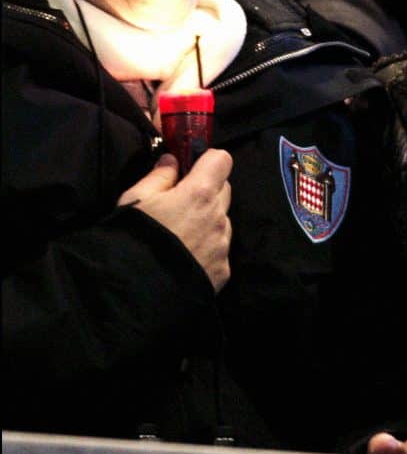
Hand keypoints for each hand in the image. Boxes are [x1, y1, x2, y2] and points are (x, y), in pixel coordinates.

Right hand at [118, 151, 232, 291]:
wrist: (135, 293)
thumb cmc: (134, 237)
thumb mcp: (136, 199)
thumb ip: (159, 176)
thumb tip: (172, 160)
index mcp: (200, 193)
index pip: (222, 160)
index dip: (208, 161)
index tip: (191, 170)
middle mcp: (219, 216)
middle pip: (224, 190)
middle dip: (207, 190)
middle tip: (180, 203)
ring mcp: (223, 245)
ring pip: (223, 220)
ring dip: (208, 220)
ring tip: (180, 236)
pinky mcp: (223, 270)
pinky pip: (220, 249)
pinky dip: (207, 248)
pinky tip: (184, 257)